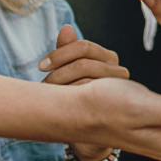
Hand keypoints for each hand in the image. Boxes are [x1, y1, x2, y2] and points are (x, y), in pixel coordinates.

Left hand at [39, 25, 128, 160]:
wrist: (89, 133)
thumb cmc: (77, 97)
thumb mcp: (69, 72)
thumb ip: (67, 51)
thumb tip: (65, 27)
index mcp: (108, 57)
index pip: (84, 47)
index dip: (60, 54)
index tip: (40, 66)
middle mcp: (118, 71)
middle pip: (84, 63)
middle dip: (58, 75)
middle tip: (43, 86)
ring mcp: (120, 90)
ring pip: (86, 81)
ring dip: (62, 89)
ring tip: (49, 98)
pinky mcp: (116, 108)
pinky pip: (90, 99)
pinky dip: (71, 101)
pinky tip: (60, 106)